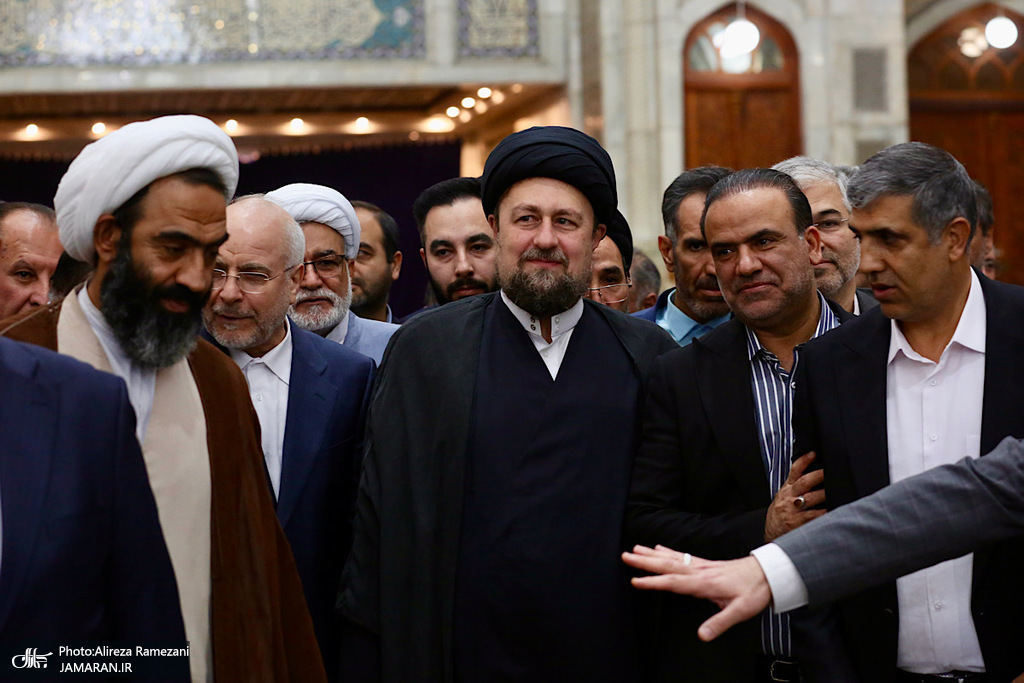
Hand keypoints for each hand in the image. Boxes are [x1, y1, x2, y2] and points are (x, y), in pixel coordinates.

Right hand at [622, 545, 771, 640]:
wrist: (768, 573)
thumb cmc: (754, 591)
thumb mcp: (740, 611)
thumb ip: (719, 623)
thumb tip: (702, 635)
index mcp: (704, 583)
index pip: (673, 582)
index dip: (654, 582)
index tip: (635, 580)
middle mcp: (699, 571)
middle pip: (667, 565)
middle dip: (645, 562)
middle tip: (626, 556)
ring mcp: (701, 566)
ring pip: (672, 559)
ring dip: (652, 554)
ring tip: (635, 549)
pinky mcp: (705, 564)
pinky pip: (682, 556)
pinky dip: (668, 552)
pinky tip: (659, 548)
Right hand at [764, 451, 825, 540]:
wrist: (771, 533)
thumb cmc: (780, 514)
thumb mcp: (782, 496)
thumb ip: (794, 486)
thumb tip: (813, 475)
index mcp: (786, 489)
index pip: (794, 471)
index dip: (804, 461)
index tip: (813, 453)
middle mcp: (789, 497)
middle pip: (804, 482)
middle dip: (818, 475)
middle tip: (830, 471)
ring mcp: (794, 510)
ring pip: (811, 498)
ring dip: (825, 493)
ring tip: (836, 489)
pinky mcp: (798, 523)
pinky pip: (815, 516)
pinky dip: (825, 513)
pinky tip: (834, 510)